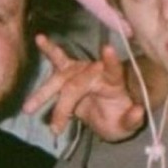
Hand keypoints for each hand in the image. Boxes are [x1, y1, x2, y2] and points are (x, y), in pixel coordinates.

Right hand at [22, 34, 144, 140]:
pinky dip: (49, 49)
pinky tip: (39, 39)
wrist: (109, 117)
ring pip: (61, 77)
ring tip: (28, 108)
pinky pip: (58, 60)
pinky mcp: (69, 73)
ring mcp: (82, 70)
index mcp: (114, 83)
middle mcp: (97, 72)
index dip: (111, 61)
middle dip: (64, 107)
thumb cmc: (118, 119)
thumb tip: (139, 112)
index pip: (114, 71)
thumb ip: (133, 120)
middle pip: (76, 85)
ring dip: (44, 93)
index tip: (108, 49)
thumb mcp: (127, 126)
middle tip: (55, 128)